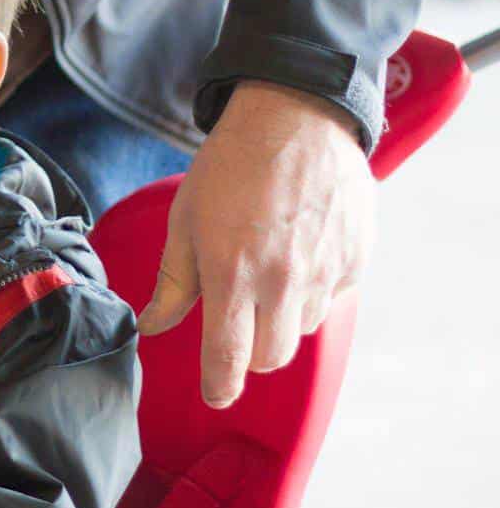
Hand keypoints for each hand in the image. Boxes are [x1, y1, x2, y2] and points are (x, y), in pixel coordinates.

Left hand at [137, 81, 374, 406]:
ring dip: (281, 316)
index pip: (229, 360)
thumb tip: (151, 326)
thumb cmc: (231, 164)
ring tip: (267, 266)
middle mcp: (283, 281)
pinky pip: (331, 298)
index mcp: (233, 273)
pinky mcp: (355, 260)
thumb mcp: (187, 218)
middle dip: (249, 349)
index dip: (219, 386)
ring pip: (302, 329)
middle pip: (270, 357)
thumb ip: (174, 282)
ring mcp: (325, 272)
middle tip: (236, 315)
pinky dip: (313, 289)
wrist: (296, 114)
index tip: (215, 393)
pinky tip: (298, 250)